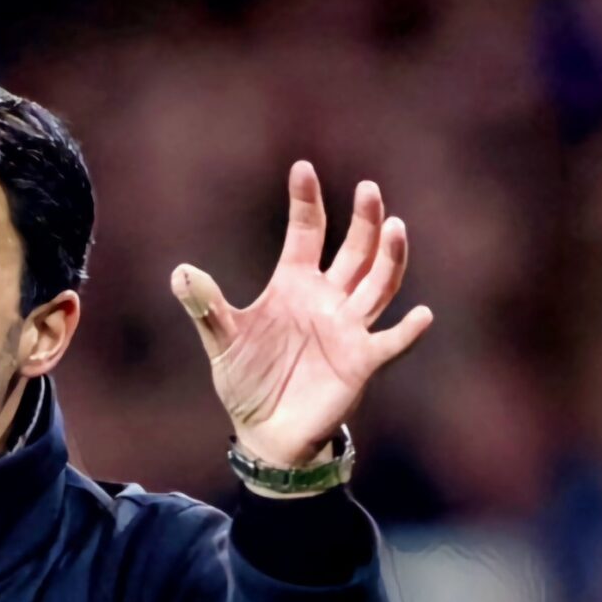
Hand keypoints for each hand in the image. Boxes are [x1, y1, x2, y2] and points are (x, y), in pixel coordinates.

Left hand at [171, 162, 432, 468]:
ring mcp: (349, 328)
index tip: (303, 168)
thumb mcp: (223, 342)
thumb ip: (207, 307)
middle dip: (364, 221)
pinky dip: (407, 330)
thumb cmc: (247, 381)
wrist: (266, 432)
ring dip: (388, 259)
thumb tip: (180, 272)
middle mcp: (328, 299)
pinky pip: (390, 342)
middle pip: (354, 250)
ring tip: (396, 227)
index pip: (306, 233)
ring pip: (377, 284)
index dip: (306, 202)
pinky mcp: (362, 361)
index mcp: (294, 284)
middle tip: (368, 188)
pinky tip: (421, 314)